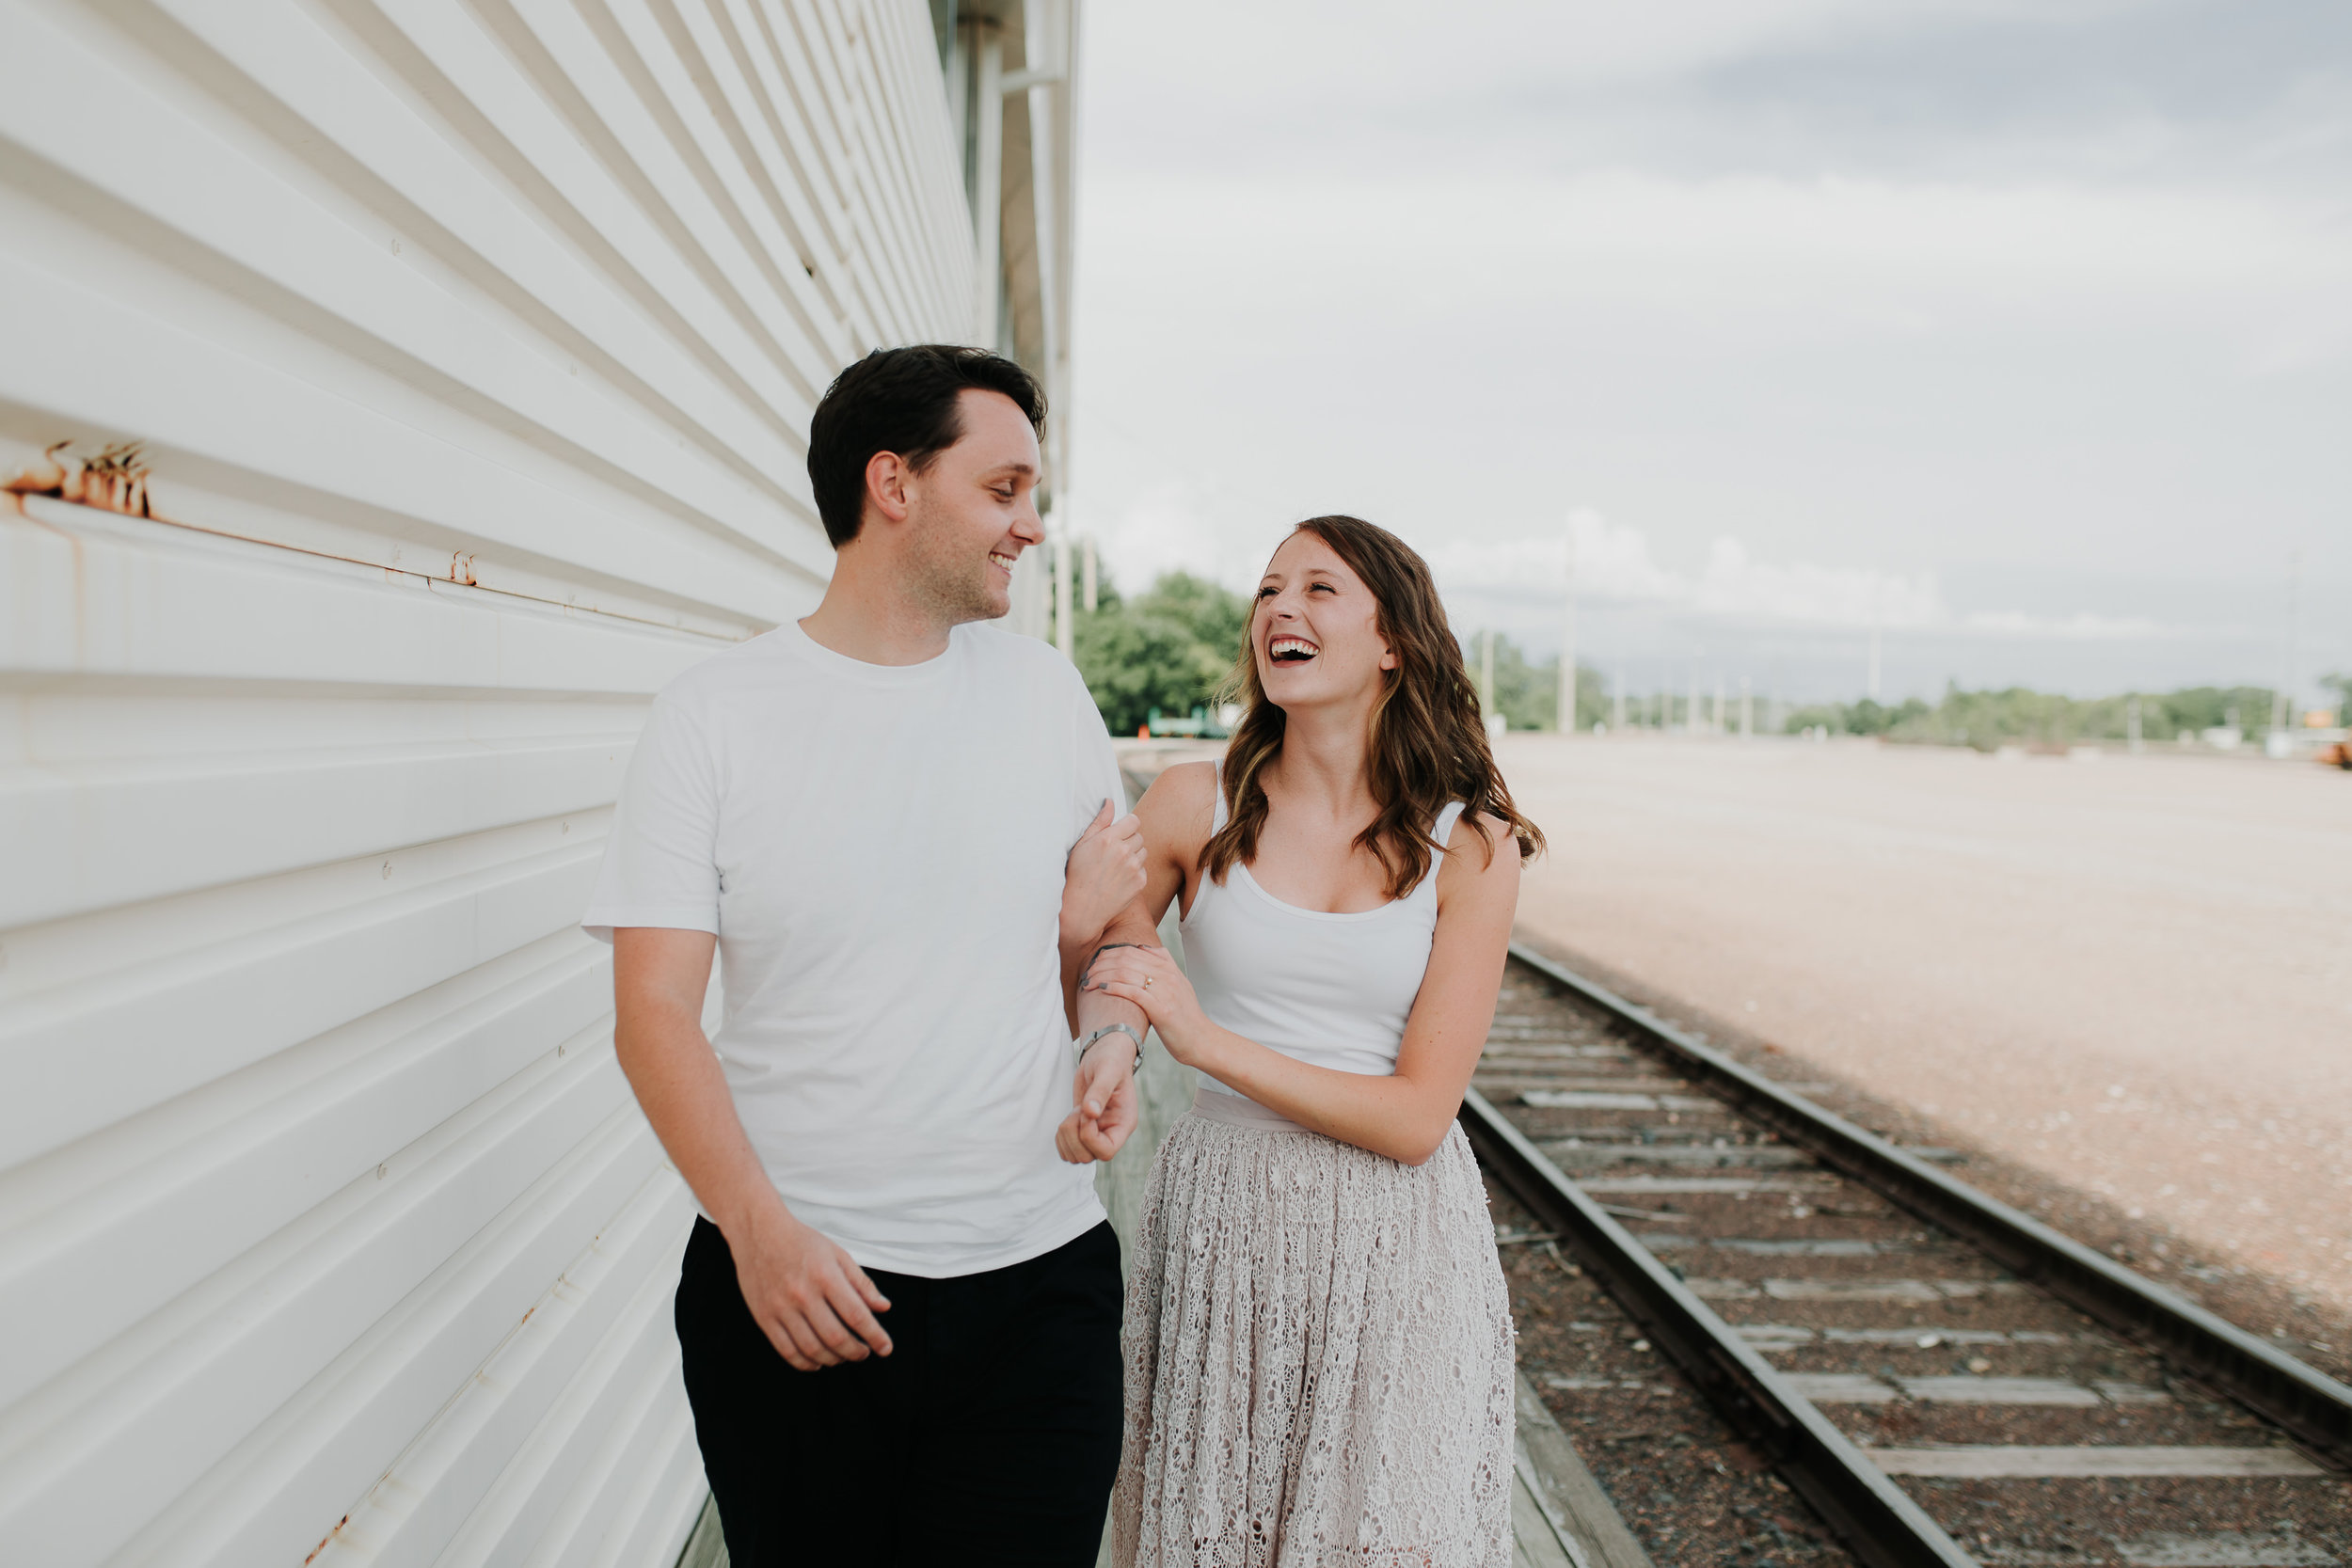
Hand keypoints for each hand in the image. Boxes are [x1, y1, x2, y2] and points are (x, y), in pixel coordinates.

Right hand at [725, 1199, 892, 1370]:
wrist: (759, 1232)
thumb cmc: (801, 1242)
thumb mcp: (837, 1254)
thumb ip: (861, 1283)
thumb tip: (883, 1307)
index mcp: (825, 1276)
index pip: (856, 1315)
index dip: (875, 1336)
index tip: (885, 1348)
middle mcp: (803, 1294)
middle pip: (836, 1338)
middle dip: (856, 1352)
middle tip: (864, 1353)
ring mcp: (781, 1308)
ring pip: (812, 1349)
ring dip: (834, 1360)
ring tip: (843, 1356)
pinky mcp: (764, 1317)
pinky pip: (787, 1351)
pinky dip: (805, 1363)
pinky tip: (817, 1361)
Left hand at [1056, 1034, 1138, 1163]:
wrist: (1104, 1056)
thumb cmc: (1111, 1061)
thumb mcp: (1108, 1071)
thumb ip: (1100, 1091)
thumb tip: (1090, 1112)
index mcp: (1123, 1124)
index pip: (1106, 1151)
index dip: (1089, 1137)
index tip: (1085, 1114)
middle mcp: (1111, 1134)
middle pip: (1087, 1157)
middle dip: (1074, 1134)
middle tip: (1078, 1110)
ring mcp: (1096, 1135)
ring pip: (1075, 1157)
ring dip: (1066, 1136)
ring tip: (1074, 1112)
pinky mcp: (1082, 1132)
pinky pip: (1066, 1150)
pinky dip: (1060, 1138)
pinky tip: (1068, 1118)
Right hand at [1060, 799, 1146, 946]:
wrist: (1082, 908)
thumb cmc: (1077, 873)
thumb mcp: (1082, 844)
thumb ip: (1099, 822)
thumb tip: (1110, 801)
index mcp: (1109, 839)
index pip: (1134, 820)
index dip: (1127, 825)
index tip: (1120, 833)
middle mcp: (1124, 851)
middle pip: (1139, 836)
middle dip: (1129, 841)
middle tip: (1114, 853)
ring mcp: (1134, 867)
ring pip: (1143, 852)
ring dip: (1133, 856)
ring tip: (1116, 866)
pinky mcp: (1140, 882)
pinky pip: (1143, 869)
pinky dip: (1135, 872)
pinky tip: (1119, 879)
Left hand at [1083, 944, 1212, 1066]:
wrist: (1202, 1041)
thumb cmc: (1185, 1016)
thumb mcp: (1178, 984)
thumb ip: (1163, 965)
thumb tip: (1142, 948)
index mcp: (1169, 968)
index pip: (1133, 950)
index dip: (1109, 954)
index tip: (1095, 963)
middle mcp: (1168, 975)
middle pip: (1127, 959)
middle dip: (1101, 964)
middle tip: (1087, 973)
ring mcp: (1166, 991)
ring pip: (1127, 972)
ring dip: (1102, 976)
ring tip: (1088, 983)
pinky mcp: (1162, 1009)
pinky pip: (1133, 992)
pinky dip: (1114, 987)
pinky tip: (1102, 989)